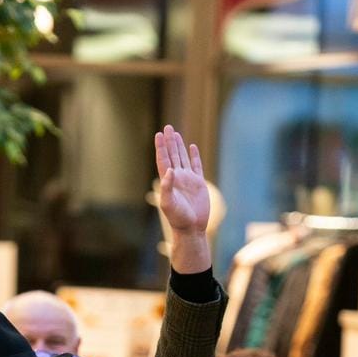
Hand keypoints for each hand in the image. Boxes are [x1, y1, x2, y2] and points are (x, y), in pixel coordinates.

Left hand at [154, 125, 211, 272]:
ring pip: (183, 158)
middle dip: (169, 142)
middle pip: (172, 155)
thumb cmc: (178, 218)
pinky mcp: (198, 183)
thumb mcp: (168, 203)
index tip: (159, 135)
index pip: (163, 159)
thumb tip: (170, 170)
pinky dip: (194, 156)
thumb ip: (167, 187)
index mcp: (168, 181)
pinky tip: (192, 147)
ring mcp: (188, 180)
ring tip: (176, 134)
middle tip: (167, 127)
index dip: (161, 147)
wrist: (192, 228)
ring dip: (179, 146)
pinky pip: (196, 166)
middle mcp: (177, 178)